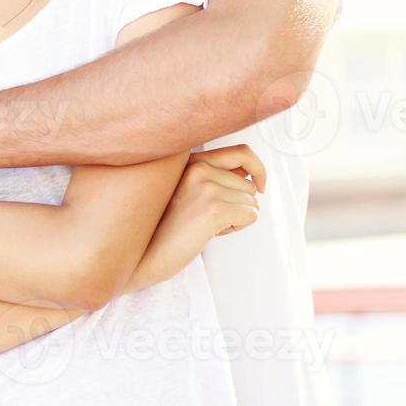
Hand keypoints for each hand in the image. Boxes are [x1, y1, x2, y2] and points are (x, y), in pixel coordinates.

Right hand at [129, 144, 264, 289]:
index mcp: (190, 160)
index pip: (241, 151)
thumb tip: (250, 175)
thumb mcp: (188, 190)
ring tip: (206, 225)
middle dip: (239, 204)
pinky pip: (250, 215)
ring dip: (236, 218)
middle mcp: (198, 167)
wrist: (145, 254)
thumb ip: (215, 176)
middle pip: (249, 184)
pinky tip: (212, 232)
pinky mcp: (213, 209)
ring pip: (251, 201)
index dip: (258, 168)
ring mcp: (205, 187)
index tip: (260, 186)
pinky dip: (238, 227)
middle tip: (211, 218)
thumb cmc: (167, 227)